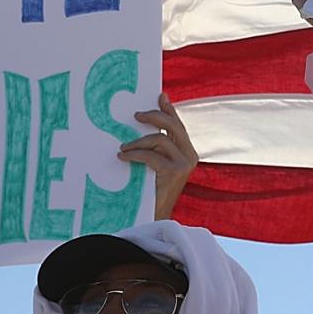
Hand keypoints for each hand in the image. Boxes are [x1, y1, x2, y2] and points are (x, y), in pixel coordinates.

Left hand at [116, 94, 196, 220]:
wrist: (153, 217)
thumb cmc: (150, 191)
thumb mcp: (154, 165)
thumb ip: (154, 148)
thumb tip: (138, 125)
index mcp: (187, 152)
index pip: (178, 125)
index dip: (169, 109)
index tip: (160, 96)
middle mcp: (190, 156)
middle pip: (172, 126)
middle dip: (153, 116)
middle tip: (135, 116)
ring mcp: (184, 164)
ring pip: (160, 139)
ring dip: (137, 142)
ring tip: (122, 148)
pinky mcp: (175, 172)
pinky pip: (152, 155)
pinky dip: (135, 154)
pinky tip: (123, 157)